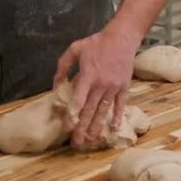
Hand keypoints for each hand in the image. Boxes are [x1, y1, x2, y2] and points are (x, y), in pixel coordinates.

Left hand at [54, 26, 139, 146]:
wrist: (122, 38)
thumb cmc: (96, 43)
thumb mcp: (75, 49)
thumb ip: (63, 66)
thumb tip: (56, 85)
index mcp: (88, 75)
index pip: (79, 99)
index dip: (73, 114)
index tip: (67, 127)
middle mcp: (101, 85)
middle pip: (90, 110)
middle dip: (82, 127)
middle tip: (77, 143)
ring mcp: (113, 87)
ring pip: (104, 111)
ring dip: (97, 127)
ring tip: (91, 140)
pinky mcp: (123, 88)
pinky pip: (120, 105)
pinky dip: (117, 117)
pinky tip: (112, 129)